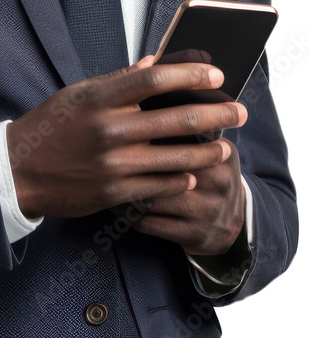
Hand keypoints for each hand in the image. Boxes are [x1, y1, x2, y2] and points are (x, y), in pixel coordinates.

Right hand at [6, 56, 246, 219]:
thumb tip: (154, 63)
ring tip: (225, 147)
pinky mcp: (114, 193)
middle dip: (217, 114)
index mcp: (100, 98)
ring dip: (208, 152)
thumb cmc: (50, 127)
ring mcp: (113, 163)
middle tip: (240, 112)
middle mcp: (109, 129)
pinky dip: (182, 180)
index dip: (190, 75)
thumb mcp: (78, 94)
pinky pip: (160, 186)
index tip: (216, 75)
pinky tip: (194, 174)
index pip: (155, 79)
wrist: (18, 170)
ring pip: (177, 158)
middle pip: (176, 118)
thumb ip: (118, 81)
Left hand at [111, 139, 246, 255]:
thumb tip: (147, 102)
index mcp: (221, 153)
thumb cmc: (210, 176)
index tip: (121, 126)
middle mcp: (217, 182)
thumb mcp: (215, 149)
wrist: (235, 225)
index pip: (181, 136)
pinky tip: (113, 200)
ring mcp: (206, 211)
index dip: (146, 132)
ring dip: (122, 187)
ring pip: (151, 196)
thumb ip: (191, 128)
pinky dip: (125, 211)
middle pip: (163, 166)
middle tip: (103, 150)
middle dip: (131, 159)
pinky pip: (147, 222)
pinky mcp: (193, 235)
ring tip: (103, 175)